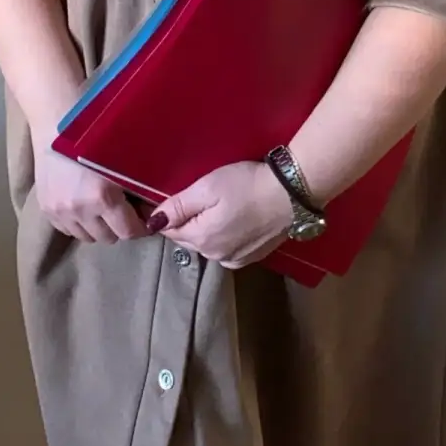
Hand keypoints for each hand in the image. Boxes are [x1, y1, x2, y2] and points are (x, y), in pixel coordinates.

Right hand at [33, 143, 148, 243]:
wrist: (56, 123)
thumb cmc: (97, 134)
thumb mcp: (125, 158)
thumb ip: (140, 188)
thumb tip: (155, 213)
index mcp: (103, 197)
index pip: (129, 232)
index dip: (140, 227)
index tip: (143, 218)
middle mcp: (80, 210)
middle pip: (108, 238)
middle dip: (118, 227)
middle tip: (121, 209)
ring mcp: (60, 212)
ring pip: (86, 237)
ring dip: (96, 227)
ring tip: (100, 207)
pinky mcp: (46, 209)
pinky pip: (67, 230)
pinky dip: (77, 223)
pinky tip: (81, 205)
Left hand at [147, 161, 293, 268]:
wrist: (291, 194)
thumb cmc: (247, 185)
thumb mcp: (208, 187)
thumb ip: (179, 206)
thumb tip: (154, 221)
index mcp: (202, 239)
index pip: (170, 231)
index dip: (166, 215)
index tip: (170, 198)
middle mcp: (215, 256)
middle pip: (188, 239)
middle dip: (186, 222)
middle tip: (197, 198)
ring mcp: (235, 260)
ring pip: (207, 245)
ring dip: (206, 230)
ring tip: (217, 207)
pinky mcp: (252, 258)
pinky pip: (226, 250)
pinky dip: (224, 237)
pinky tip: (233, 221)